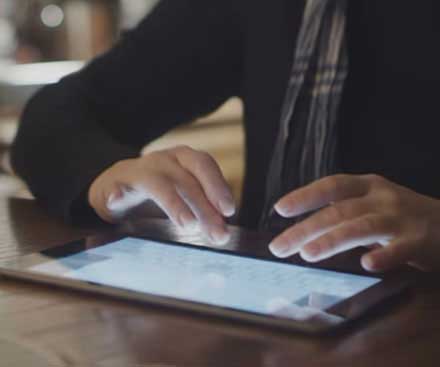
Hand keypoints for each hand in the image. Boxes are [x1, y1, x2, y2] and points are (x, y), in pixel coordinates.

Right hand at [88, 146, 234, 244]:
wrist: (117, 183)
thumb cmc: (161, 191)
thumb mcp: (185, 197)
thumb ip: (203, 213)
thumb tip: (222, 236)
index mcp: (184, 160)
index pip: (205, 167)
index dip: (218, 187)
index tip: (228, 211)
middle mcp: (164, 161)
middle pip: (186, 178)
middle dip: (204, 204)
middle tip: (216, 232)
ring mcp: (138, 171)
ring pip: (158, 184)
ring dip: (174, 203)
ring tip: (188, 223)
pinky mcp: (112, 185)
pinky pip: (113, 188)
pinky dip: (116, 193)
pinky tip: (115, 200)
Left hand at [268, 174, 439, 271]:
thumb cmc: (400, 215)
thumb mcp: (371, 202)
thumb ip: (342, 210)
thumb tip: (302, 228)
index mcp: (367, 186)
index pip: (330, 186)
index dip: (304, 196)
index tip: (279, 209)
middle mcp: (382, 198)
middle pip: (338, 211)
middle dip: (305, 229)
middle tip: (279, 247)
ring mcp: (402, 218)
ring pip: (362, 227)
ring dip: (332, 240)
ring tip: (308, 254)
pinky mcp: (421, 240)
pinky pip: (401, 248)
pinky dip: (385, 256)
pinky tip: (368, 265)